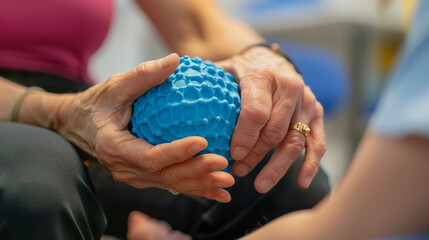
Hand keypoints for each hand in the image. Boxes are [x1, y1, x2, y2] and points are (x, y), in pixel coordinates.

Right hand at [54, 54, 233, 201]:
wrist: (77, 125)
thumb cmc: (96, 103)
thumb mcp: (114, 85)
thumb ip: (143, 75)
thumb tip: (176, 59)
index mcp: (115, 147)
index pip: (150, 156)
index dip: (177, 152)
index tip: (202, 141)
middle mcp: (125, 168)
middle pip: (165, 175)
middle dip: (197, 172)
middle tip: (224, 164)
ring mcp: (134, 176)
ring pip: (171, 184)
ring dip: (201, 185)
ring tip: (227, 183)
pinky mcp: (143, 177)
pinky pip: (171, 183)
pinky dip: (195, 188)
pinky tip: (218, 193)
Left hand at [216, 47, 325, 192]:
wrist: (271, 61)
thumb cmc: (241, 71)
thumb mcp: (221, 70)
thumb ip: (203, 83)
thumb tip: (173, 97)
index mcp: (262, 75)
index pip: (255, 112)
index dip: (244, 137)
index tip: (232, 155)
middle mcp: (289, 87)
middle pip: (275, 131)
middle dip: (256, 155)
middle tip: (238, 171)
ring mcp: (306, 101)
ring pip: (295, 141)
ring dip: (278, 166)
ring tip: (260, 185)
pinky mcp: (316, 114)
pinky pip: (317, 142)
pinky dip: (311, 164)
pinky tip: (301, 182)